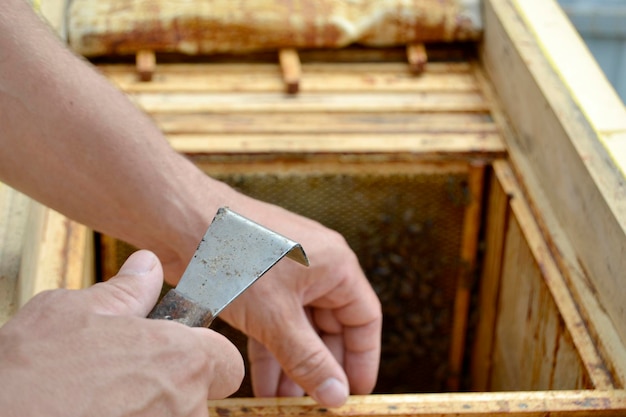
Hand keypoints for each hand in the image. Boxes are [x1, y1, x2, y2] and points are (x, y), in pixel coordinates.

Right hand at [0, 250, 243, 416]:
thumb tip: (148, 266)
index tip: (181, 353)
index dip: (207, 355)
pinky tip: (93, 412)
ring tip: (103, 401)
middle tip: (129, 378)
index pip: (228, 359)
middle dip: (174, 388)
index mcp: (180, 358)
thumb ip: (126, 292)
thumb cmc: (30, 371)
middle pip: (202, 398)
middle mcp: (184, 406)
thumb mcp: (74, 311)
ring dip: (151, 410)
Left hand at [214, 197, 381, 407]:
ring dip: (293, 364)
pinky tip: (262, 381)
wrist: (181, 221)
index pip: (364, 318)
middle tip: (315, 403)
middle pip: (331, 326)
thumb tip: (336, 393)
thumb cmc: (235, 254)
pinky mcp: (258, 280)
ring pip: (299, 327)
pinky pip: (274, 320)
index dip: (363, 358)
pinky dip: (270, 350)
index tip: (356, 392)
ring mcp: (285, 273)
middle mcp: (316, 267)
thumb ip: (307, 359)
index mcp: (336, 266)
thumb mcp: (276, 317)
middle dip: (321, 366)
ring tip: (283, 400)